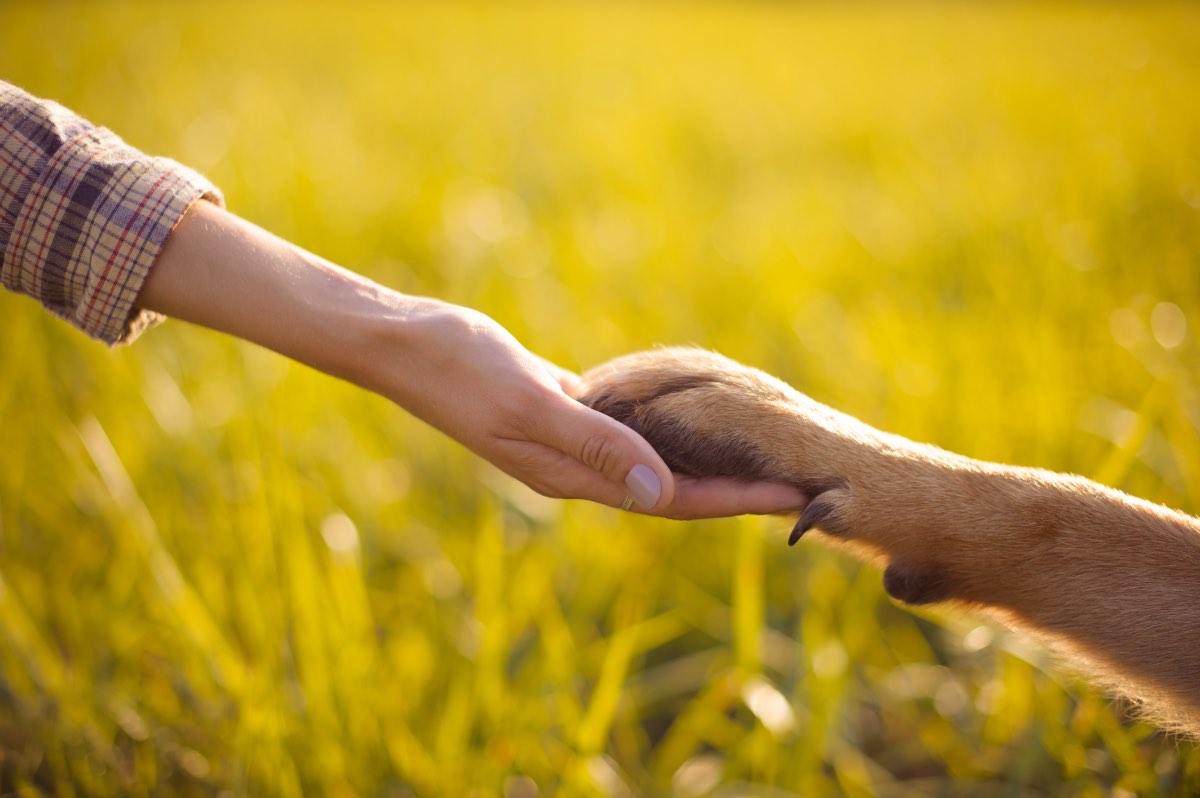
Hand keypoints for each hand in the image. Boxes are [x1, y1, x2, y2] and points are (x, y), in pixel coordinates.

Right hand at [378, 299, 808, 518]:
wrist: (404, 343)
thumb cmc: (460, 371)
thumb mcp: (531, 405)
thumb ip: (596, 447)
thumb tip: (662, 491)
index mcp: (571, 475)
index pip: (671, 500)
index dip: (734, 499)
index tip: (791, 494)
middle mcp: (576, 467)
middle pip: (671, 488)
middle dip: (733, 489)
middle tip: (796, 480)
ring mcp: (569, 440)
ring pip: (653, 459)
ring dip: (705, 460)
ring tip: (758, 453)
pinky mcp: (562, 408)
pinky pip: (628, 426)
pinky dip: (666, 424)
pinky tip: (693, 413)